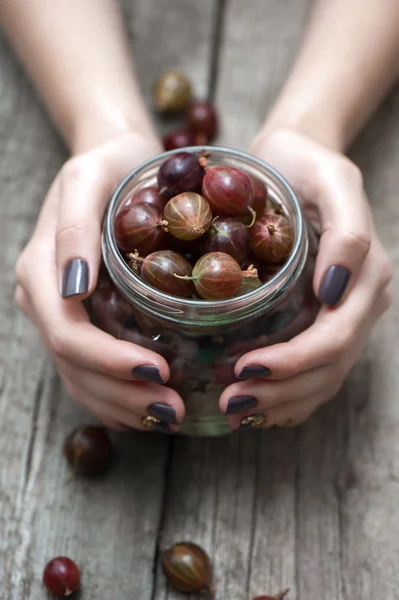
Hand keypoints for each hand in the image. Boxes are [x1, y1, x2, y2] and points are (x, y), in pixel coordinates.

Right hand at [15, 131, 183, 432]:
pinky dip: (117, 395)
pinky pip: (89, 370)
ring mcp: (60, 313)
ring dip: (122, 404)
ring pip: (81, 377)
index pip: (69, 335)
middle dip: (123, 393)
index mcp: (41, 273)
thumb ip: (75, 229)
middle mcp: (45, 300)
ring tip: (169, 415)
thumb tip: (74, 290)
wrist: (113, 160)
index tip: (159, 371)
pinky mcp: (81, 318)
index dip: (110, 362)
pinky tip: (147, 405)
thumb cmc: (109, 165)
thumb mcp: (90, 180)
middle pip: (75, 366)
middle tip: (174, 410)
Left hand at [219, 128, 391, 429]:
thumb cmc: (307, 166)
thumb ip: (348, 232)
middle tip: (231, 402)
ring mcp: (343, 314)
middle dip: (281, 390)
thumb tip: (335, 290)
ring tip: (236, 410)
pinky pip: (314, 371)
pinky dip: (289, 394)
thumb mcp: (332, 181)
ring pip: (322, 378)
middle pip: (328, 367)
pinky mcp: (322, 317)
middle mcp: (359, 302)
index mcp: (367, 278)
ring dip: (281, 401)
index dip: (293, 362)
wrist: (297, 157)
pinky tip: (259, 404)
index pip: (334, 338)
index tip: (244, 368)